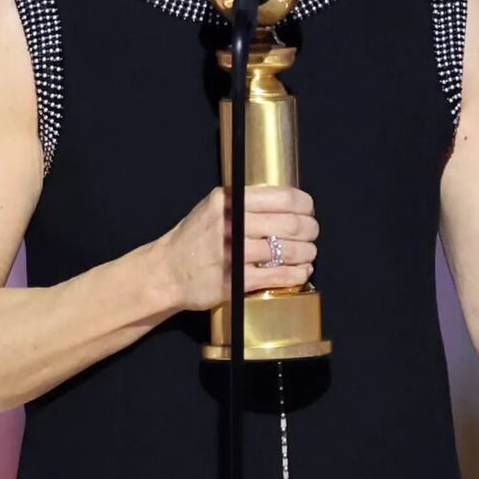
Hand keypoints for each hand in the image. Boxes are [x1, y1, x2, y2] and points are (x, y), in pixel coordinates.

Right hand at [156, 185, 319, 311]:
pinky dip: (296, 274)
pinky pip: (276, 275)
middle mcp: (231, 224)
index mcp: (229, 201)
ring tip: (308, 254)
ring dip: (306, 253)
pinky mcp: (234, 280)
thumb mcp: (214, 208)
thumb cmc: (193, 239)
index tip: (309, 211)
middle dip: (309, 230)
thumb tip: (287, 204)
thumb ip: (245, 203)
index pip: (281, 197)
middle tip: (312, 234)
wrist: (166, 272)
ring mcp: (232, 254)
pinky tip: (301, 272)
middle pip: (288, 224)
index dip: (304, 205)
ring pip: (285, 250)